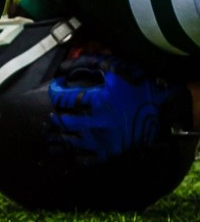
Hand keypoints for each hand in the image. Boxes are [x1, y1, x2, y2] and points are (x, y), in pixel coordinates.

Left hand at [47, 52, 179, 164]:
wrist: (166, 108)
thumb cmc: (139, 85)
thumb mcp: (116, 68)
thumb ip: (89, 63)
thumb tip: (63, 67)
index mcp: (96, 102)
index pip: (62, 98)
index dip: (55, 89)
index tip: (57, 86)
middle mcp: (96, 123)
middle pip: (62, 122)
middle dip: (56, 114)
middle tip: (56, 110)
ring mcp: (102, 140)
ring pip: (69, 141)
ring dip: (61, 134)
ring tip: (59, 127)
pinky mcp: (110, 153)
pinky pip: (84, 159)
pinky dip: (75, 153)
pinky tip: (74, 146)